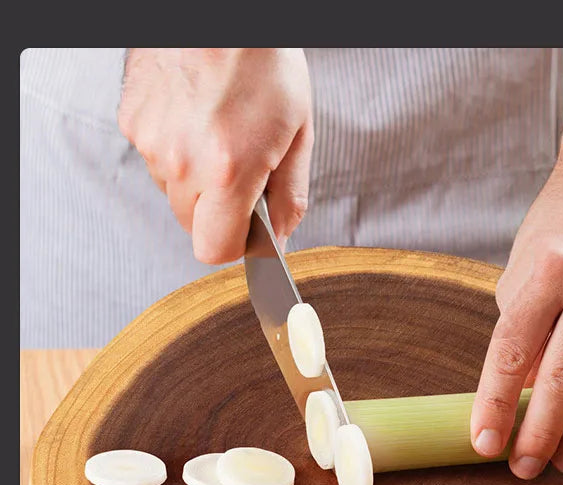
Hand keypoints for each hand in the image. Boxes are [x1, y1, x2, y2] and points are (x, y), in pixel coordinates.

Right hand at [118, 48, 312, 261]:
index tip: (247, 229)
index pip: (214, 249)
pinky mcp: (132, 120)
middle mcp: (183, 162)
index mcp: (228, 171)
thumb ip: (290, 195)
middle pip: (192, 224)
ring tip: (217, 132)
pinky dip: (175, 147)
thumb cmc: (264, 60)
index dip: (234, 245)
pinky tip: (194, 116)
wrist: (220, 9)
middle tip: (239, 168)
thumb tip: (281, 237)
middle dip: (217, 210)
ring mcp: (151, 141)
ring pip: (173, 191)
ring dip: (195, 177)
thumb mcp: (298, 131)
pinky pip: (154, 158)